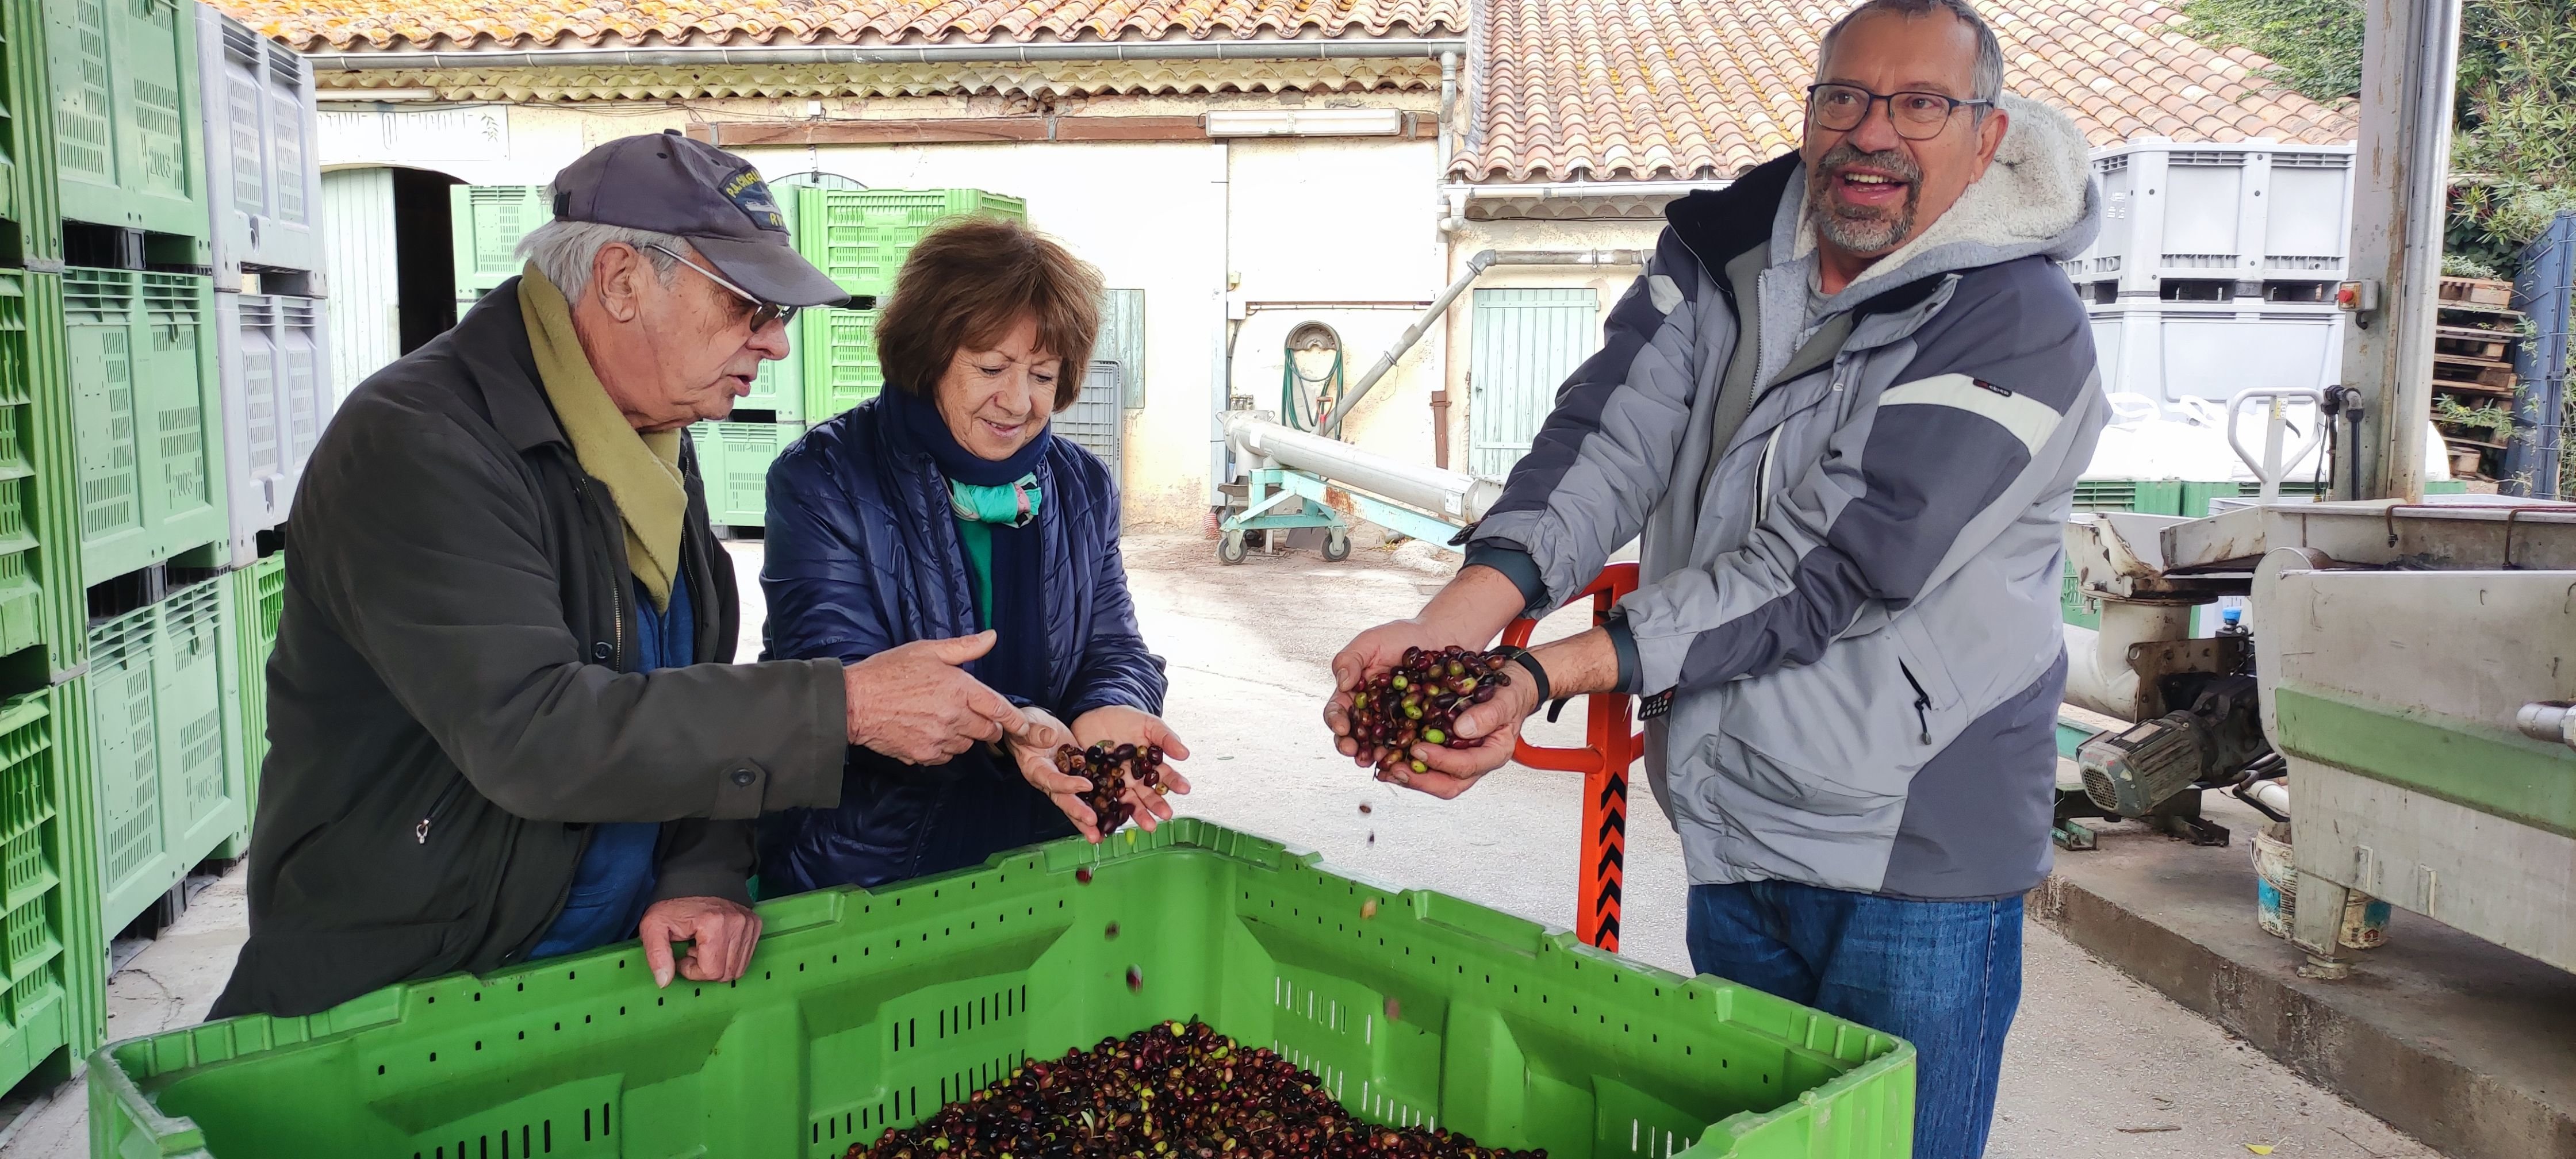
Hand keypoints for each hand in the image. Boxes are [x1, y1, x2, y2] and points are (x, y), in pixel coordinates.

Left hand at [638, 896, 760, 986]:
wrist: (695, 882)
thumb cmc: (673, 907)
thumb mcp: (653, 927)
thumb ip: (656, 955)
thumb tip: (664, 981)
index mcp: (713, 924)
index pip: (711, 971)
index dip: (692, 971)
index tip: (683, 955)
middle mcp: (737, 923)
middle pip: (726, 973)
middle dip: (705, 969)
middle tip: (693, 951)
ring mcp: (749, 924)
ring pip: (737, 969)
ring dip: (718, 964)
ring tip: (704, 947)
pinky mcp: (755, 925)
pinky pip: (745, 958)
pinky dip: (729, 958)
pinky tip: (716, 944)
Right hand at [844, 631, 1028, 763]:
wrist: (853, 702)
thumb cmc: (888, 672)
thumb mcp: (927, 650)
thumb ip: (964, 647)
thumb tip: (991, 637)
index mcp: (959, 689)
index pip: (999, 708)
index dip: (1015, 719)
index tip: (1024, 726)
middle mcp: (954, 717)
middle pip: (987, 730)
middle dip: (988, 725)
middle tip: (974, 716)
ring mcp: (940, 739)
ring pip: (967, 744)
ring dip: (964, 735)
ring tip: (943, 719)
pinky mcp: (924, 755)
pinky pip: (947, 756)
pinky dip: (945, 747)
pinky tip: (929, 732)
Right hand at [1003, 707, 1112, 841]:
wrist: (1035, 724)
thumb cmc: (1027, 724)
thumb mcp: (1027, 723)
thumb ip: (1035, 732)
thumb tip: (1048, 738)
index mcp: (1035, 769)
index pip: (1052, 780)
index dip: (1067, 785)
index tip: (1086, 786)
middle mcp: (1049, 780)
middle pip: (1064, 800)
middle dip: (1078, 813)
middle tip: (1092, 825)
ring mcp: (1063, 779)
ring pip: (1075, 802)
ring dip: (1087, 819)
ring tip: (1100, 836)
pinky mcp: (1076, 773)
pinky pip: (1087, 791)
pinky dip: (1097, 803)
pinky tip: (1111, 815)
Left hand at [1071, 706, 1193, 832]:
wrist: (1093, 714)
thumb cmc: (1124, 719)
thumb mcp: (1147, 724)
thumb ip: (1165, 738)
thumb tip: (1185, 754)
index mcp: (1149, 765)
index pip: (1164, 776)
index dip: (1175, 782)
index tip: (1185, 789)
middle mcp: (1134, 778)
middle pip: (1147, 794)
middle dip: (1157, 805)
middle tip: (1167, 814)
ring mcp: (1116, 783)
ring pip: (1128, 802)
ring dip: (1139, 815)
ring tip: (1149, 826)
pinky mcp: (1096, 785)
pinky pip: (1102, 800)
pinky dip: (1108, 813)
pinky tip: (1114, 823)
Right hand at [1324, 619, 1471, 765]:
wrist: (1439, 637)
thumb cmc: (1401, 636)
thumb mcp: (1370, 642)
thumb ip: (1349, 659)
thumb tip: (1342, 684)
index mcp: (1354, 695)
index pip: (1337, 712)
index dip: (1336, 721)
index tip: (1342, 727)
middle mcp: (1371, 714)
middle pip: (1355, 736)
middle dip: (1351, 746)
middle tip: (1354, 752)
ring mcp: (1394, 724)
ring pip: (1380, 745)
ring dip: (1375, 755)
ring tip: (1377, 758)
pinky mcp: (1418, 729)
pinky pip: (1409, 744)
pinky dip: (1405, 753)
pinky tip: (1405, 757)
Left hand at [1387, 658, 1540, 799]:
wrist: (1512, 684)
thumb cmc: (1512, 692)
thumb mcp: (1505, 699)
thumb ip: (1487, 715)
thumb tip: (1461, 730)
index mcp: (1493, 753)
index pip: (1466, 766)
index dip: (1441, 761)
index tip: (1419, 749)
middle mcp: (1476, 761)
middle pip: (1448, 784)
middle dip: (1420, 780)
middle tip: (1395, 769)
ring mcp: (1460, 757)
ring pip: (1435, 779)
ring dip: (1409, 776)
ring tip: (1385, 768)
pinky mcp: (1447, 748)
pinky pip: (1427, 763)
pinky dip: (1407, 762)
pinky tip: (1387, 755)